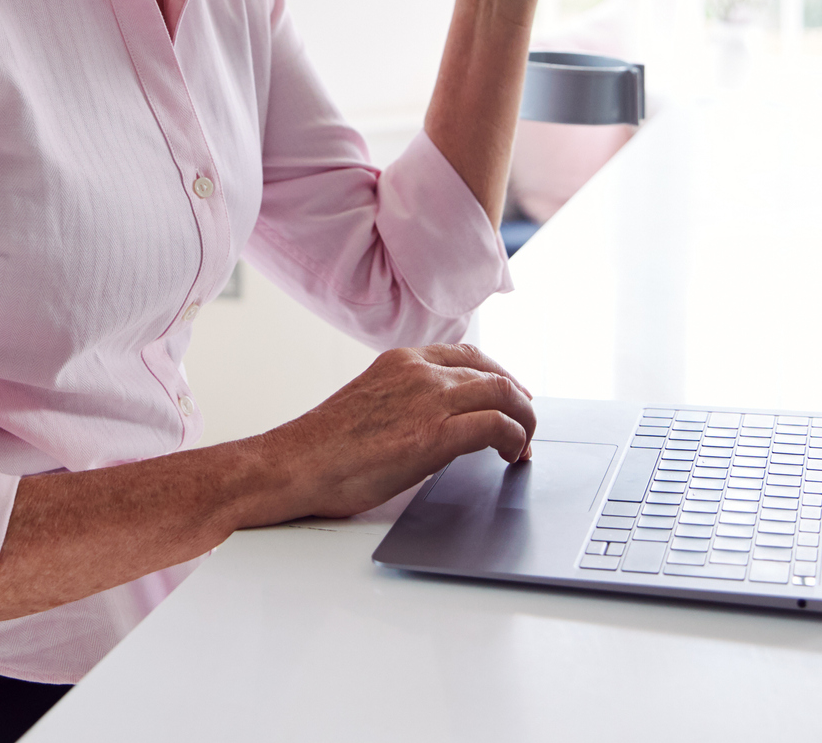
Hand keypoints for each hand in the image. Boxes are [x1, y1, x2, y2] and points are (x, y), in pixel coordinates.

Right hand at [242, 344, 536, 522]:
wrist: (294, 465)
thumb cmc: (322, 448)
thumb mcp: (370, 405)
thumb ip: (406, 401)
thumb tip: (436, 423)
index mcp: (400, 360)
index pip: (468, 355)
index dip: (499, 375)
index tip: (511, 396)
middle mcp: (418, 371)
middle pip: (492, 373)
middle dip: (518, 399)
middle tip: (527, 425)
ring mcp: (427, 399)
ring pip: (503, 393)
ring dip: (524, 420)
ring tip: (524, 444)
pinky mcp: (434, 434)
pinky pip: (495, 425)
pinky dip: (515, 437)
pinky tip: (512, 455)